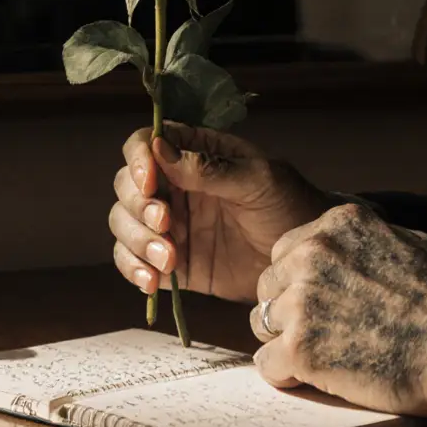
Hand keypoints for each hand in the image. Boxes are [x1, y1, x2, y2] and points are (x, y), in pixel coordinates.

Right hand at [110, 122, 338, 302]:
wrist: (302, 262)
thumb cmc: (289, 206)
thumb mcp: (257, 180)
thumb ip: (209, 168)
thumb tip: (160, 148)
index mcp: (192, 154)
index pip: (144, 144)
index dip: (137, 160)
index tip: (150, 183)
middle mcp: (173, 186)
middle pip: (126, 186)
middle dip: (138, 207)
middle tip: (167, 225)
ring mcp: (169, 225)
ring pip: (124, 224)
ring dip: (137, 241)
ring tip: (169, 261)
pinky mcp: (170, 262)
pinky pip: (133, 261)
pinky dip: (133, 270)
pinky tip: (152, 282)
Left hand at [251, 203, 426, 417]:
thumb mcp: (408, 242)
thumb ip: (365, 242)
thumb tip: (351, 250)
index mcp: (336, 225)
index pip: (286, 251)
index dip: (300, 281)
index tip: (324, 301)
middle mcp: (311, 254)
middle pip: (268, 287)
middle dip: (288, 311)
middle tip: (324, 334)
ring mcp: (302, 301)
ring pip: (263, 324)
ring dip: (289, 342)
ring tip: (330, 356)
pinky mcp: (300, 348)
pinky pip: (268, 364)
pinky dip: (289, 375)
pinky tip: (322, 376)